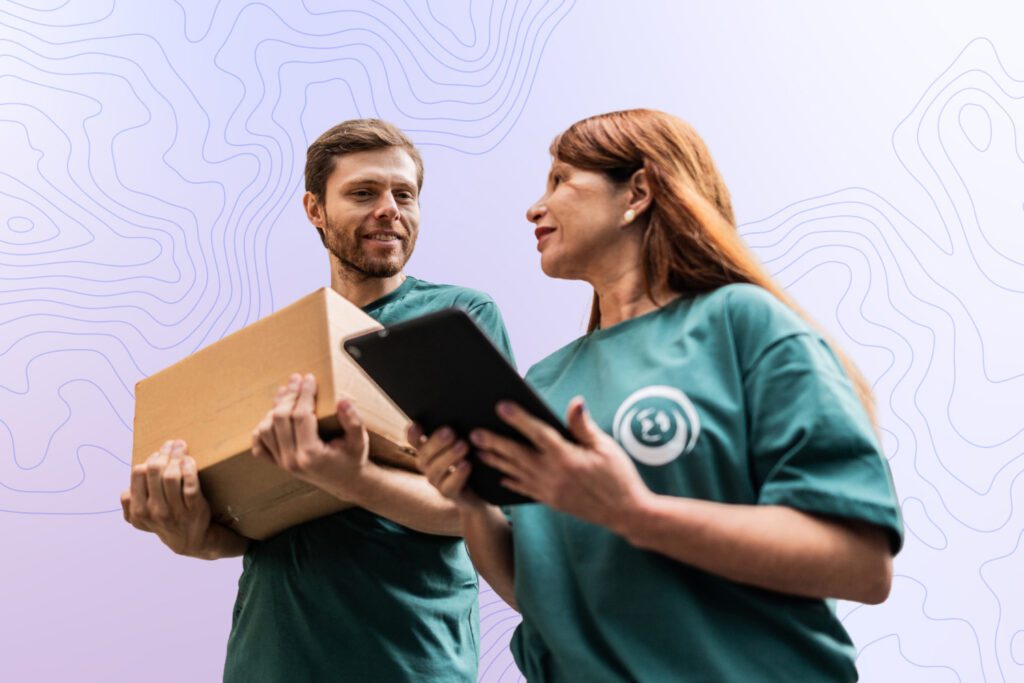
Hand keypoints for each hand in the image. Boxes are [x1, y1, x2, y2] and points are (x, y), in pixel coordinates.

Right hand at [121, 440, 243, 558]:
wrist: (191, 541)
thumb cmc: (165, 519)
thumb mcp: (142, 515)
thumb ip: (132, 498)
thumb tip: (136, 471)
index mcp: (137, 511)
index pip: (138, 473)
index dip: (149, 458)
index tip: (159, 452)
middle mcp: (153, 512)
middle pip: (153, 470)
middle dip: (163, 453)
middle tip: (173, 444)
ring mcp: (174, 511)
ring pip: (171, 476)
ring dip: (177, 456)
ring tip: (182, 448)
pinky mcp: (194, 509)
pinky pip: (190, 485)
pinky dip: (189, 469)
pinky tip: (189, 461)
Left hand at [251, 373, 373, 499]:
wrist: (348, 483)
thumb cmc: (354, 459)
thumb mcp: (360, 440)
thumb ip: (353, 420)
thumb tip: (342, 400)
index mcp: (311, 455)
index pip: (301, 416)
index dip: (304, 394)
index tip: (309, 378)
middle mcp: (292, 461)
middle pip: (280, 419)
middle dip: (289, 395)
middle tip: (297, 378)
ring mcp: (282, 464)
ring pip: (265, 429)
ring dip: (274, 408)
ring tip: (286, 392)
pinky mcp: (278, 465)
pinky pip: (259, 446)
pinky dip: (261, 429)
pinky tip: (272, 415)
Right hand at [411, 423, 487, 510]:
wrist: (480, 490)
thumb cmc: (470, 458)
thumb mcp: (463, 442)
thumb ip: (456, 431)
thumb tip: (460, 410)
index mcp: (427, 451)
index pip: (414, 441)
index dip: (412, 434)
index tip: (416, 424)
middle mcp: (428, 465)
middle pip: (424, 455)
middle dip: (436, 443)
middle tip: (450, 431)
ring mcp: (436, 481)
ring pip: (435, 470)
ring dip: (449, 457)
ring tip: (463, 445)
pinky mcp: (449, 494)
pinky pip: (449, 486)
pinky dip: (457, 475)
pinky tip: (466, 464)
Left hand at [470, 397, 652, 530]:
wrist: (625, 513)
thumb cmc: (619, 476)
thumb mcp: (606, 447)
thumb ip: (584, 426)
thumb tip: (575, 402)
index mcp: (567, 458)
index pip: (537, 433)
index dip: (519, 419)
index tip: (502, 406)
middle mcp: (553, 475)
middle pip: (517, 454)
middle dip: (494, 443)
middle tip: (473, 433)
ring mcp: (549, 490)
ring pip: (515, 472)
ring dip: (495, 461)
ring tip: (476, 451)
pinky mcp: (550, 501)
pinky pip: (524, 490)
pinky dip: (510, 481)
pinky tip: (499, 476)